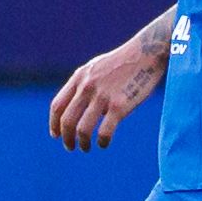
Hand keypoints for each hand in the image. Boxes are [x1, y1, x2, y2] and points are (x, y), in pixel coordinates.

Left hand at [48, 29, 169, 149]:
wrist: (147, 52)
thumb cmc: (124, 61)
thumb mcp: (96, 67)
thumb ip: (84, 83)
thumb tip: (78, 103)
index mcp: (80, 77)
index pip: (57, 106)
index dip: (54, 123)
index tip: (56, 134)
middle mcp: (87, 87)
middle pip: (67, 120)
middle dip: (66, 138)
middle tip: (70, 147)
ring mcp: (103, 97)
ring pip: (82, 129)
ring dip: (82, 143)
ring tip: (86, 148)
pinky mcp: (120, 106)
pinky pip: (104, 132)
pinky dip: (102, 142)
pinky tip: (104, 143)